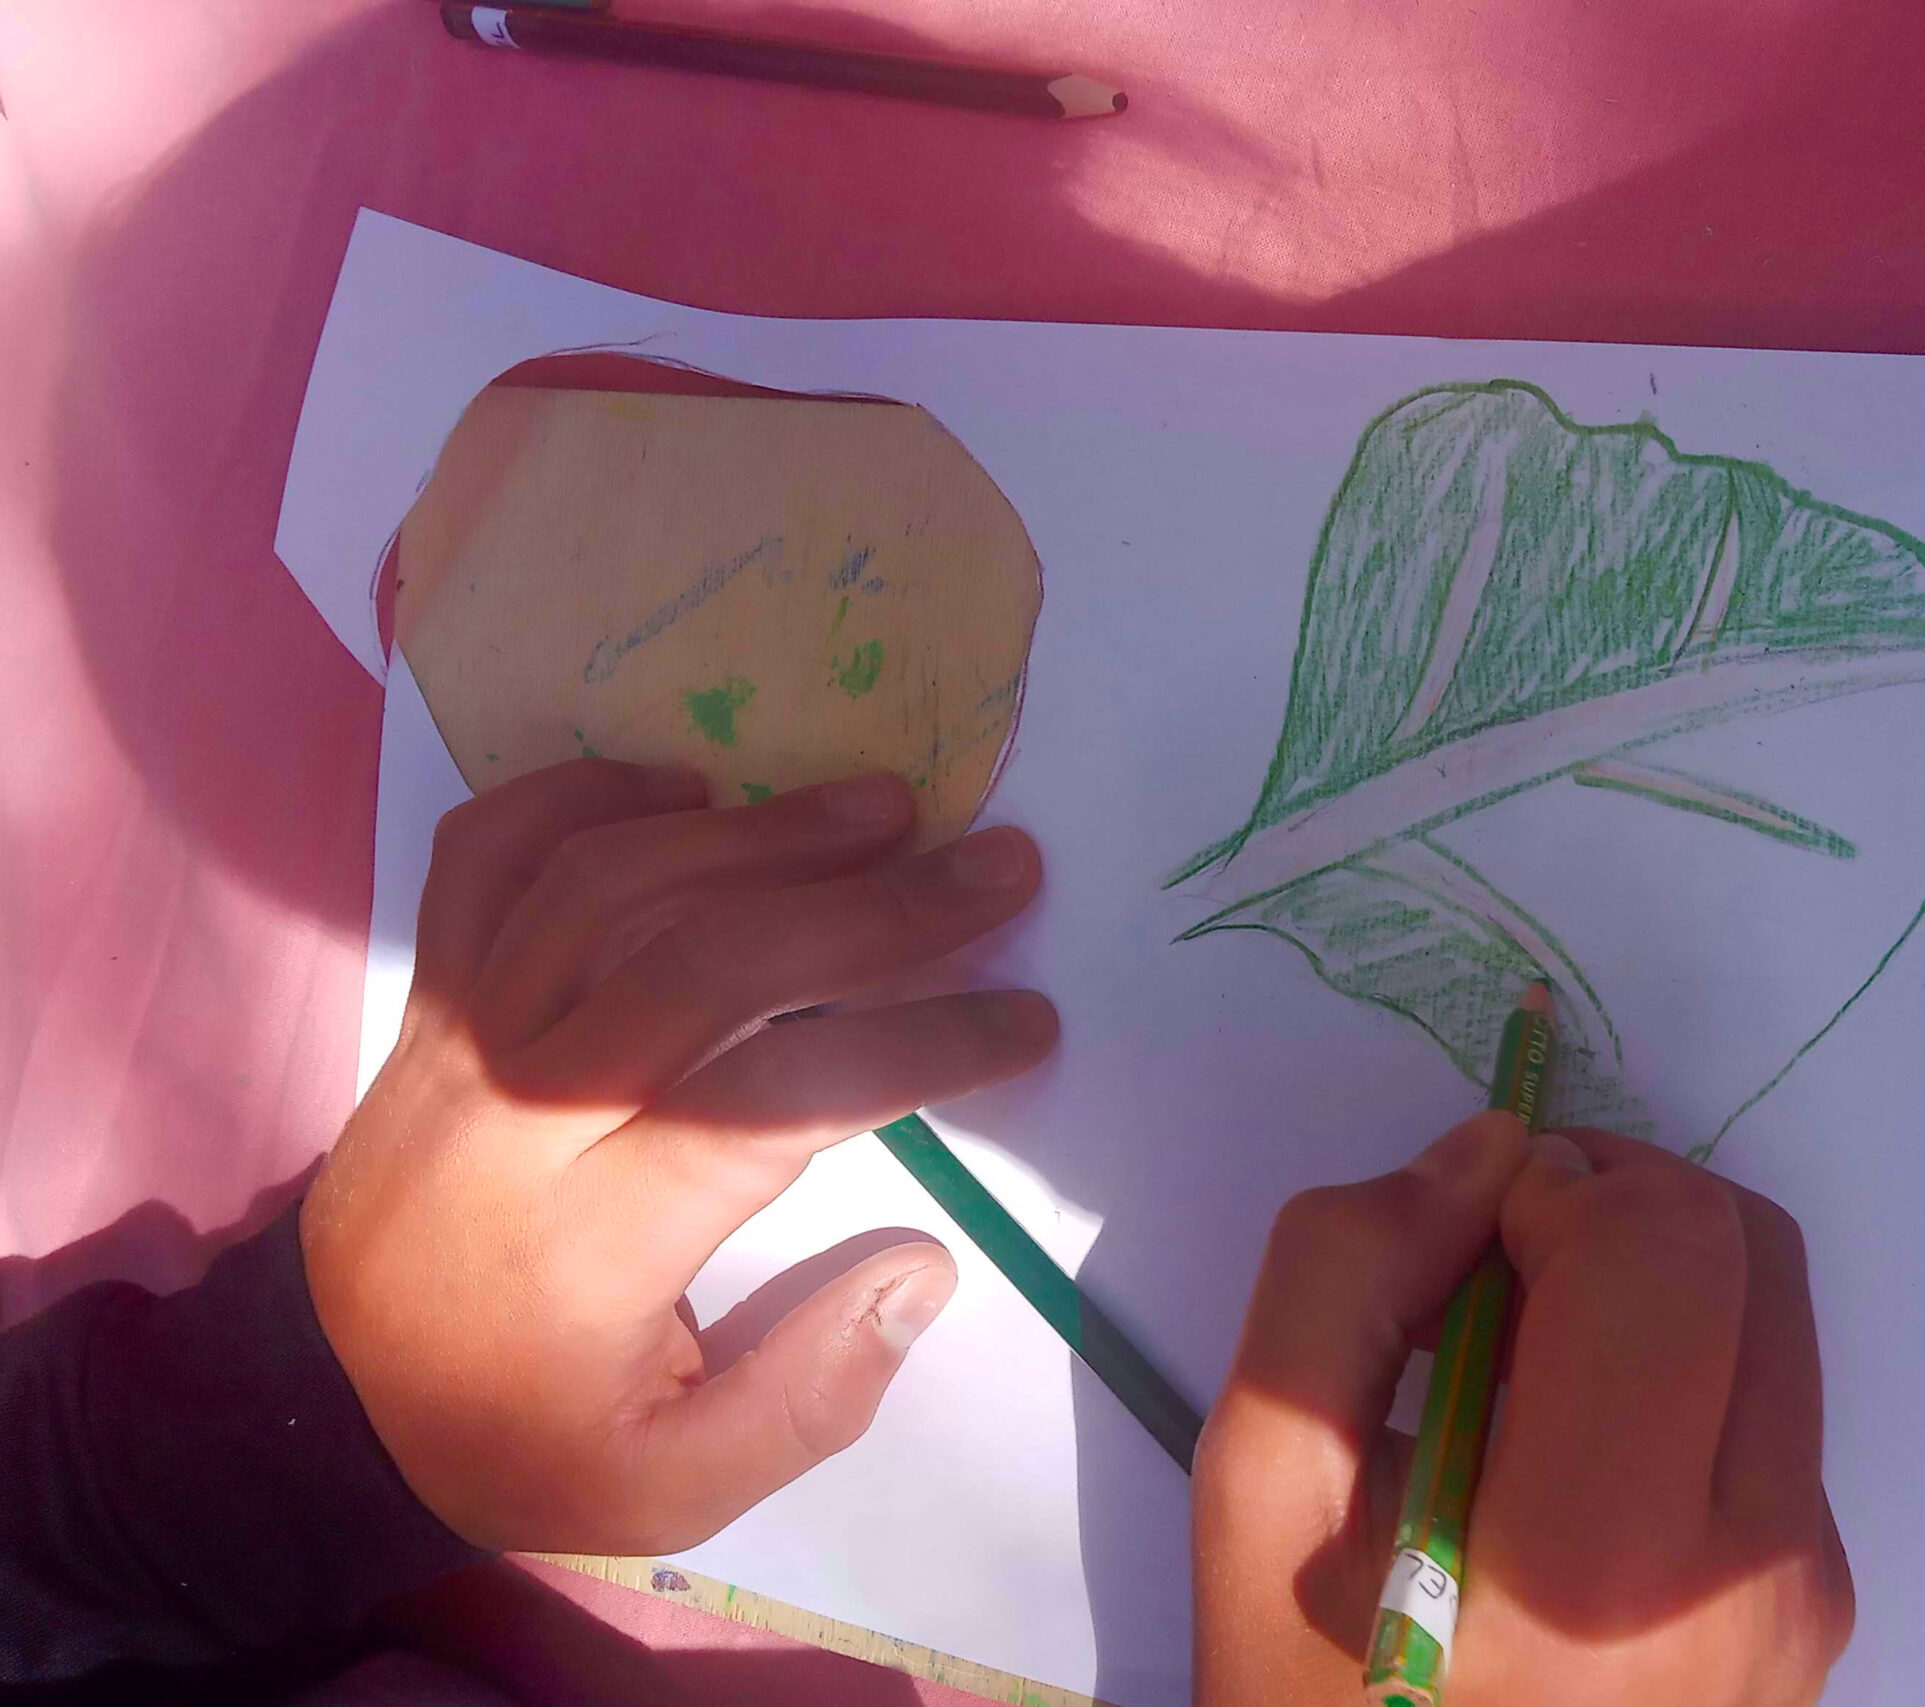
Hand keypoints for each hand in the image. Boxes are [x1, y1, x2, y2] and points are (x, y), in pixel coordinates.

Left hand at [301, 760, 1055, 1553]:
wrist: (324, 1399)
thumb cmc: (521, 1435)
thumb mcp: (669, 1485)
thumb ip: (808, 1395)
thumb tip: (924, 1265)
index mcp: (585, 1237)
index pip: (772, 1101)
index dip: (916, 1045)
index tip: (1027, 1023)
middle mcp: (517, 1108)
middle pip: (704, 960)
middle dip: (873, 907)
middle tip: (998, 870)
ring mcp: (459, 1032)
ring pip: (611, 883)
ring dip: (761, 830)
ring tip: (887, 808)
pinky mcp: (427, 993)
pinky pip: (491, 854)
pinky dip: (585, 793)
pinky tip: (695, 783)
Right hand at [1195, 1118, 1851, 1705]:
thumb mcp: (1260, 1492)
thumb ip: (1344, 1278)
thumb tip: (1486, 1151)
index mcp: (1604, 1552)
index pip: (1660, 1242)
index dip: (1548, 1184)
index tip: (1456, 1248)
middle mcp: (1756, 1570)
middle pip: (1742, 1245)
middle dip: (1609, 1205)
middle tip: (1489, 1274)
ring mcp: (1810, 1598)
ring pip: (1777, 1311)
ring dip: (1652, 1279)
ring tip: (1525, 1371)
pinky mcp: (1824, 1609)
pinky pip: (1776, 1407)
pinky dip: (1683, 1366)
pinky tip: (1573, 1451)